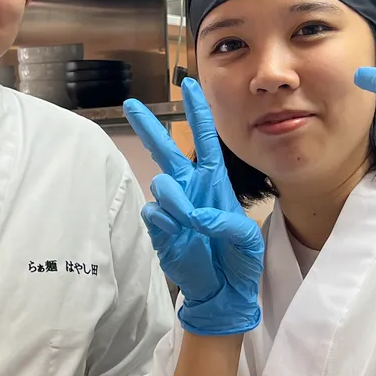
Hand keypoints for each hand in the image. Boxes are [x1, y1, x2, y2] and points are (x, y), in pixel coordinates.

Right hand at [123, 79, 264, 335]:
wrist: (223, 292)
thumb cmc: (239, 260)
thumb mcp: (245, 238)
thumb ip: (221, 221)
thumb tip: (184, 210)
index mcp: (214, 183)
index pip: (206, 140)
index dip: (197, 112)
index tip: (189, 83)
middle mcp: (190, 190)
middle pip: (167, 151)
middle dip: (150, 128)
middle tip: (130, 104)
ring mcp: (172, 209)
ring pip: (161, 184)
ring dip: (175, 197)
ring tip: (190, 220)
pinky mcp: (160, 230)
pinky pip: (155, 216)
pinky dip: (167, 223)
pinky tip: (177, 233)